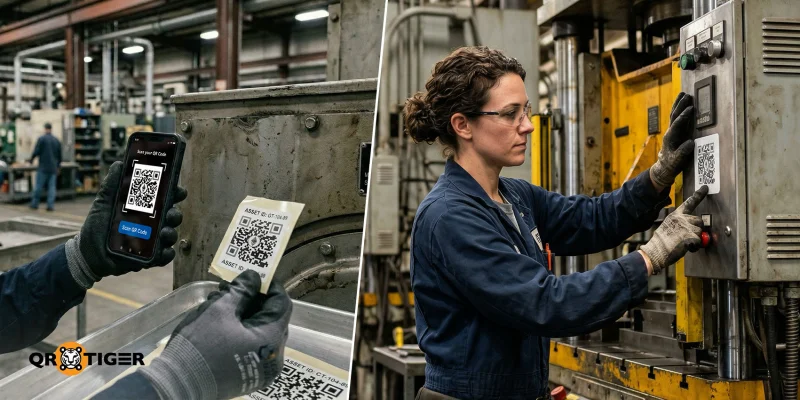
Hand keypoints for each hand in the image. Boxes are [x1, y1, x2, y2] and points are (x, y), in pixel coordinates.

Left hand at [64, 161, 186, 287]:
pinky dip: (167, 254)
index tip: (178, 190)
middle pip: (171, 215)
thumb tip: (119, 163)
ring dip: (171, 232)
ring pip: (170, 234)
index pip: (164, 198)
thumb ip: (111, 185)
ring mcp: (152, 241)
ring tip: (164, 232)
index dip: (174, 193)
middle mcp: (151, 223)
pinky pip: (164, 256)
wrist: (88, 254)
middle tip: (170, 213)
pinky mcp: (150, 257)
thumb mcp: (103, 203)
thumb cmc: (97, 227)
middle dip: (175, 213)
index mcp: (143, 208)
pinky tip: (164, 251)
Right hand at [140, 271, 291, 399]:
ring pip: (259, 333)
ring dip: (244, 315)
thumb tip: (255, 277)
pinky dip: (241, 332)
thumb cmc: (200, 345)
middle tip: (232, 288)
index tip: (257, 276)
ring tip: (220, 302)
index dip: (271, 287)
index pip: (282, 305)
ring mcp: (261, 370)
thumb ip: (242, 290)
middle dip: (253, 300)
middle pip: (271, 319)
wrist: (178, 383)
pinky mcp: (248, 376)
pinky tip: (222, 321)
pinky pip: (252, 347)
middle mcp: (273, 359)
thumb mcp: (220, 310)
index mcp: (271, 341)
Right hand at [640, 186, 707, 273]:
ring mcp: (686, 227)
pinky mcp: (690, 236)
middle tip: (689, 236)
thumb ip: (681, 226)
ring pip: (700, 231)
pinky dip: (695, 246)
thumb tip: (693, 230)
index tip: (705, 188)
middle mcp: (681, 218)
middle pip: (699, 220)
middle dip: (697, 229)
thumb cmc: (661, 242)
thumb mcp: (669, 228)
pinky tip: (686, 247)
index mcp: (675, 215)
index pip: (689, 203)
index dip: (698, 195)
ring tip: (685, 243)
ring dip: (696, 238)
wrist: (656, 251)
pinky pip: (699, 241)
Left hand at [650, 92, 694, 190]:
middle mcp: (670, 132)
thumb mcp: (676, 161)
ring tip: (683, 94)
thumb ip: (682, 152)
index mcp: (670, 137)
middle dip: (680, 105)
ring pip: (674, 115)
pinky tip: (683, 104)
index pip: (677, 123)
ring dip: (678, 104)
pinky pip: (676, 119)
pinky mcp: (675, 133)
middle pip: (674, 115)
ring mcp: (672, 131)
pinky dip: (680, 110)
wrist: (664, 168)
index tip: (691, 108)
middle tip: (687, 95)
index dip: (684, 116)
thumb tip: (691, 143)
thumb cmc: (670, 165)